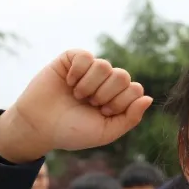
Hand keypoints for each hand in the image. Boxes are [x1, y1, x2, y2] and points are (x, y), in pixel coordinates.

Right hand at [0, 51, 153, 162]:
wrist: (40, 126)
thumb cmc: (73, 131)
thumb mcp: (106, 131)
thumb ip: (131, 117)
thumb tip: (148, 98)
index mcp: (117, 98)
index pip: (135, 89)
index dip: (120, 102)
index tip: (102, 113)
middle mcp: (105, 82)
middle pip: (122, 76)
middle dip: (106, 94)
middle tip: (90, 103)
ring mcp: (89, 69)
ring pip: (104, 65)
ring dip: (89, 86)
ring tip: (77, 95)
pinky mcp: (71, 59)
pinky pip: (85, 56)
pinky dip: (77, 72)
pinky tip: (68, 82)